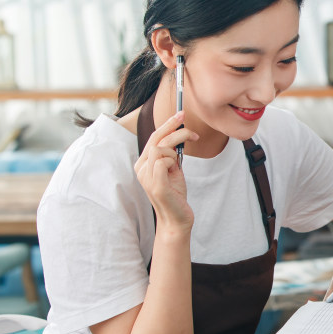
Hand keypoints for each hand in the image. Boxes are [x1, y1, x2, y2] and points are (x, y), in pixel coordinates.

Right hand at [134, 111, 197, 229]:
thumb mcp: (173, 169)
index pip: (154, 137)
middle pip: (156, 139)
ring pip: (160, 149)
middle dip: (174, 129)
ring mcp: (146, 178)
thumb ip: (171, 154)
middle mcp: (140, 169)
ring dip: (175, 153)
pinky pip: (163, 161)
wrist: (177, 218)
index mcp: (143, 163)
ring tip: (178, 166)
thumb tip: (179, 134)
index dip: (167, 124)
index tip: (181, 114)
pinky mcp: (156, 185)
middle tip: (192, 130)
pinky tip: (175, 172)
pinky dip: (173, 162)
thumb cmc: (176, 194)